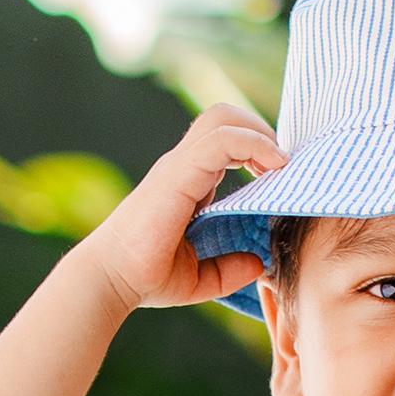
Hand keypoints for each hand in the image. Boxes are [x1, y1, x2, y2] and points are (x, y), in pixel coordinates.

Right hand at [80, 104, 287, 313]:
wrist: (112, 279)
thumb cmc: (148, 277)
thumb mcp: (201, 278)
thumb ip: (230, 269)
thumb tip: (259, 263)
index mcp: (188, 181)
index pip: (224, 140)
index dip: (256, 146)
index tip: (279, 174)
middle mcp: (183, 166)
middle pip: (224, 116)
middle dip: (260, 130)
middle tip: (282, 164)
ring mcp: (179, 166)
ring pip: (223, 118)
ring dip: (259, 132)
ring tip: (281, 163)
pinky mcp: (178, 174)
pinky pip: (221, 140)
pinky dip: (253, 144)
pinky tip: (275, 166)